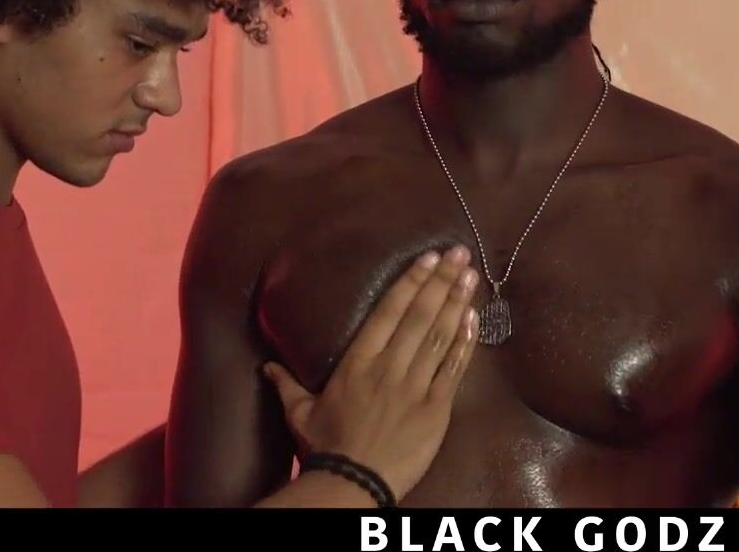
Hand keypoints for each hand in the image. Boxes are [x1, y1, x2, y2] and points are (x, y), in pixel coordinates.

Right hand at [263, 246, 479, 500]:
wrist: (352, 486)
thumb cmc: (326, 448)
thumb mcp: (300, 413)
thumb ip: (286, 384)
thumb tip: (265, 366)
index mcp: (358, 362)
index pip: (388, 312)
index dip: (410, 282)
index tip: (427, 258)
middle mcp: (389, 367)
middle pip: (419, 316)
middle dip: (441, 281)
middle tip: (459, 253)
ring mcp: (415, 387)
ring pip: (439, 336)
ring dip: (456, 302)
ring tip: (471, 275)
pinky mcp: (436, 409)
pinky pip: (453, 369)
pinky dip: (465, 342)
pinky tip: (473, 317)